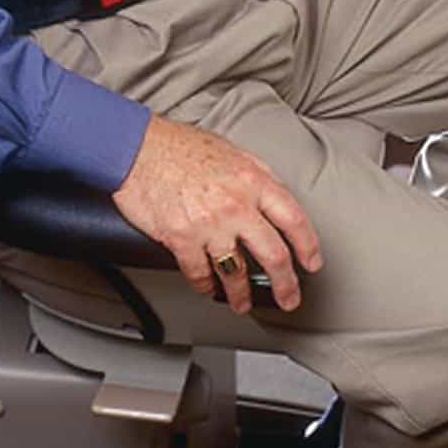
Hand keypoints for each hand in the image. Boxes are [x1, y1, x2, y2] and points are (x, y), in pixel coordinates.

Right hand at [112, 114, 320, 315]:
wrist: (136, 147)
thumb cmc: (179, 145)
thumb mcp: (232, 152)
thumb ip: (257, 177)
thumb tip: (275, 199)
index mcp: (253, 180)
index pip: (294, 220)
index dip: (308, 246)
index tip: (311, 262)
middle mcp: (236, 204)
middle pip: (273, 255)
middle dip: (286, 284)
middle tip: (289, 298)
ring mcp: (209, 224)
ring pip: (237, 272)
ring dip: (241, 294)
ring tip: (242, 302)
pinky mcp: (181, 238)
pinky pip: (199, 273)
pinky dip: (205, 285)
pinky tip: (208, 287)